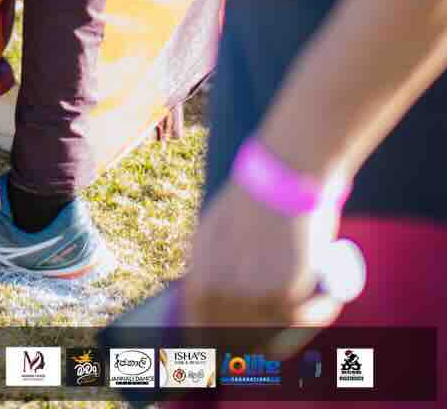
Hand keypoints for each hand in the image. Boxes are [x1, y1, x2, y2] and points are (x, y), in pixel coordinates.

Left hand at [181, 179, 342, 341]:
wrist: (283, 172)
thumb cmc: (258, 195)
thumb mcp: (219, 228)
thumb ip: (214, 262)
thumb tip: (212, 295)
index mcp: (199, 269)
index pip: (197, 327)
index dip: (211, 346)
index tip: (228, 355)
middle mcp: (219, 288)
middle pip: (234, 341)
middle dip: (257, 344)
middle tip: (279, 333)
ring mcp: (249, 296)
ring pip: (273, 336)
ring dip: (296, 327)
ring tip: (314, 303)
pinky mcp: (282, 296)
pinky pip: (305, 320)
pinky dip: (322, 312)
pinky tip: (330, 298)